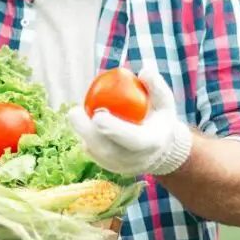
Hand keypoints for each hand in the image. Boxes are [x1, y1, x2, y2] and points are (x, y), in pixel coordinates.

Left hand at [68, 66, 192, 176]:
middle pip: (107, 150)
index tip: (98, 114)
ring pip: (96, 153)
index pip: (132, 139)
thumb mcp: (165, 102)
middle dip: (87, 132)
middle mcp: (136, 159)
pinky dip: (85, 138)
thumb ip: (156, 86)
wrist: (160, 150)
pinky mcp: (110, 168)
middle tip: (75, 111)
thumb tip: (144, 71)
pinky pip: (93, 154)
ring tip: (76, 114)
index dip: (114, 129)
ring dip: (82, 133)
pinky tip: (82, 123)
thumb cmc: (159, 119)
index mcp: (152, 142)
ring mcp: (121, 167)